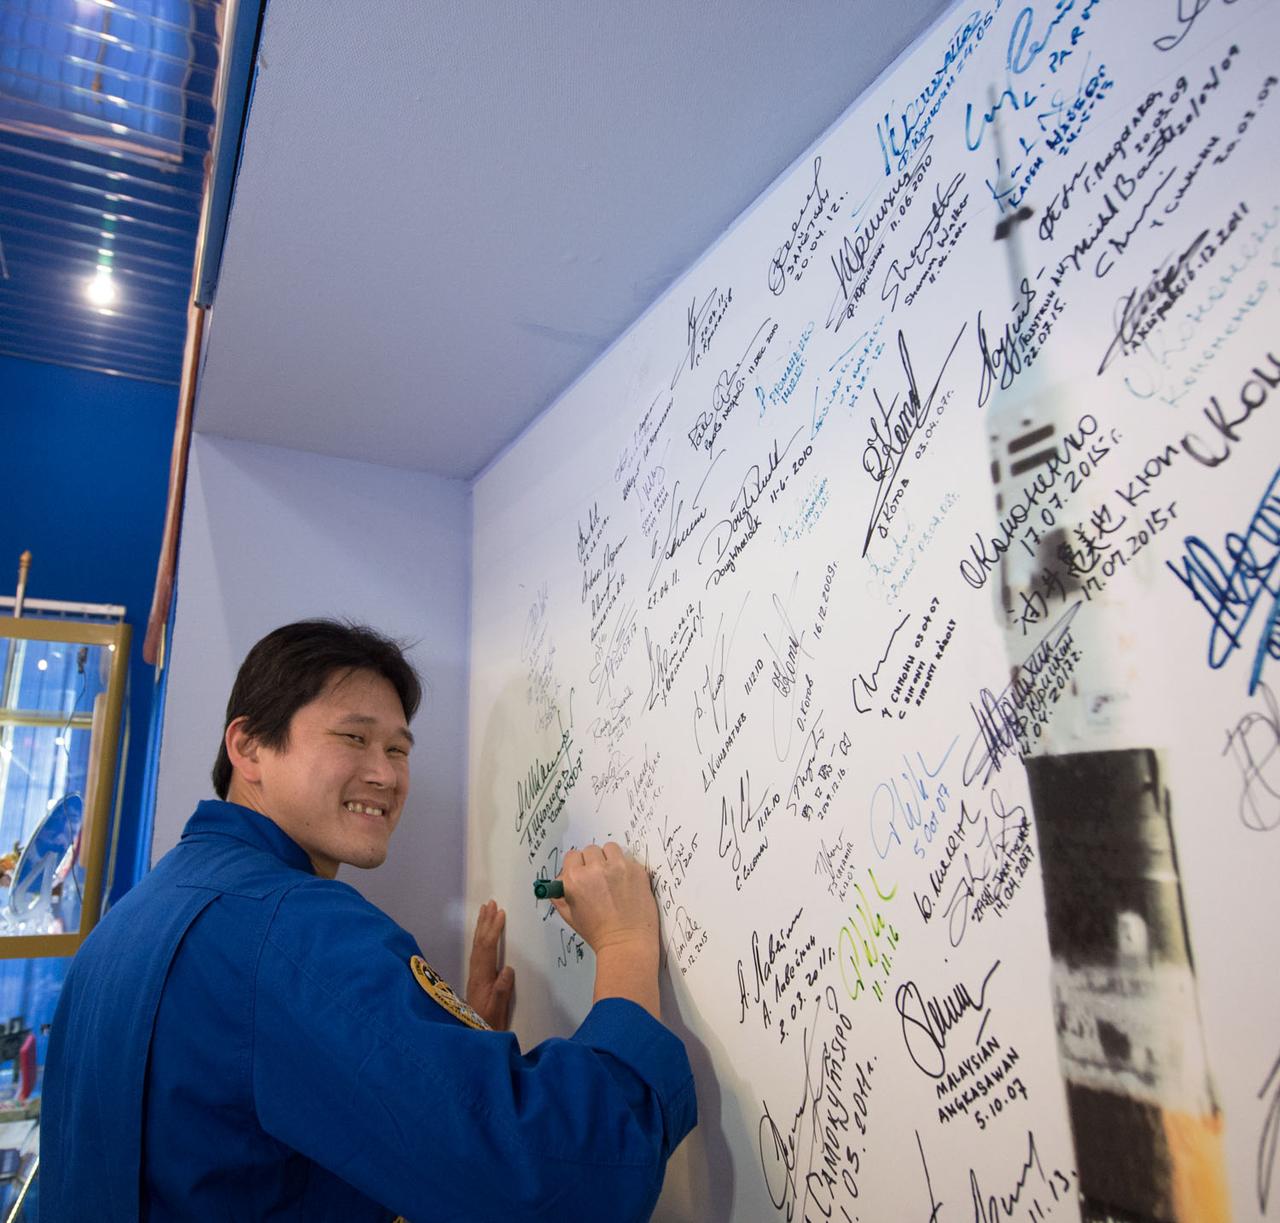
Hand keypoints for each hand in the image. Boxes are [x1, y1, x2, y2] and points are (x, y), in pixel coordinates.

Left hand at [465, 900, 514, 1029]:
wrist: (474, 1039)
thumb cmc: (488, 1026)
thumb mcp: (497, 1011)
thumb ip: (502, 990)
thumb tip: (508, 968)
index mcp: (481, 978)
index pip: (487, 948)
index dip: (493, 930)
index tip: (500, 913)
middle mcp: (476, 973)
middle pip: (479, 943)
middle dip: (485, 922)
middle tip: (490, 903)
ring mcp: (475, 976)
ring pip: (477, 947)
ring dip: (482, 928)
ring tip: (485, 912)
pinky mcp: (477, 979)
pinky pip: (478, 952)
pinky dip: (481, 940)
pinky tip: (484, 937)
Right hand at [552, 843, 658, 955]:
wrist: (626, 943)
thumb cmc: (598, 933)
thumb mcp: (570, 916)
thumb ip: (561, 895)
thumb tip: (559, 880)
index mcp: (575, 879)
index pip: (572, 856)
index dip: (577, 865)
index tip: (583, 872)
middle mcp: (594, 869)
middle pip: (590, 850)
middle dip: (593, 862)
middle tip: (599, 877)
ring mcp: (617, 867)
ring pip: (610, 848)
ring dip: (610, 858)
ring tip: (614, 876)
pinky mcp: (636, 870)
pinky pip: (628, 859)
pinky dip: (626, 868)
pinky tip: (627, 885)